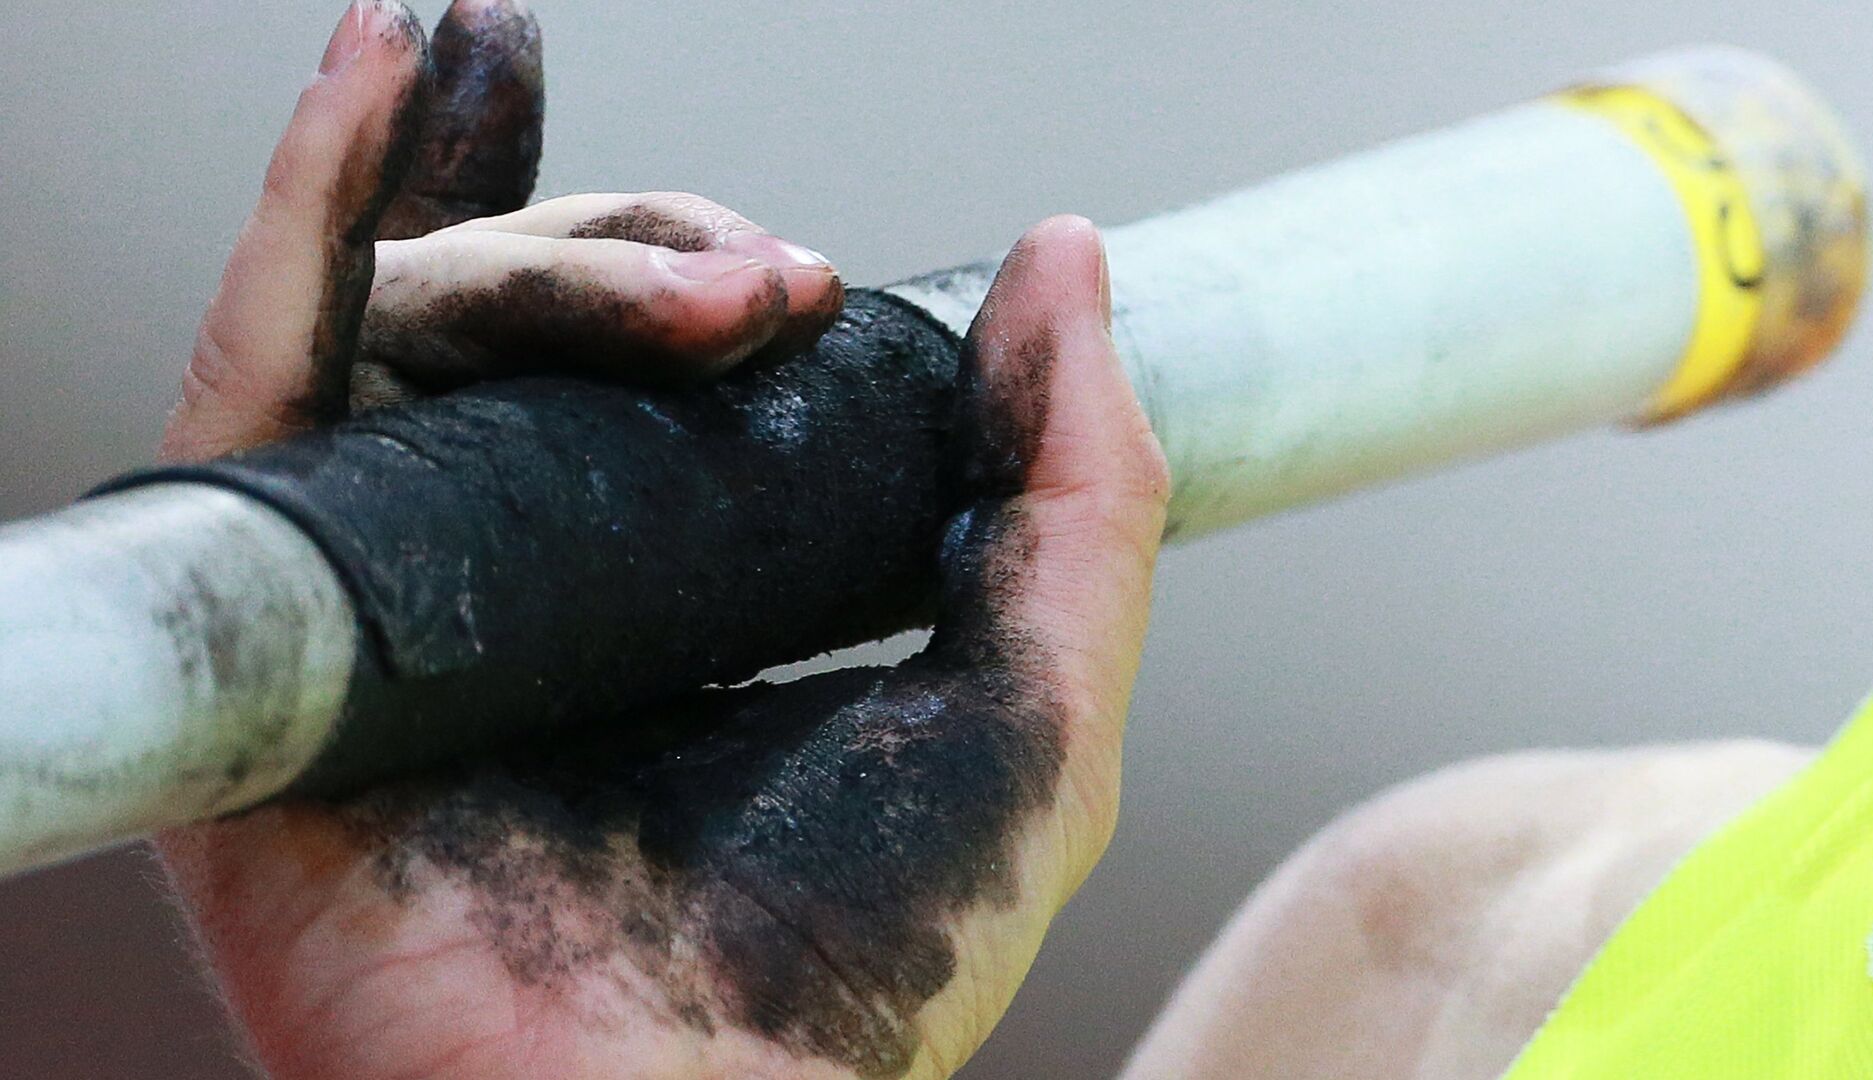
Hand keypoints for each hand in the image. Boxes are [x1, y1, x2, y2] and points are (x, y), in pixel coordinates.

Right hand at [156, 3, 1168, 1078]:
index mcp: (666, 586)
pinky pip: (264, 378)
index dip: (693, 268)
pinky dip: (313, 212)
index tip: (792, 269)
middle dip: (648, 259)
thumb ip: (1076, 492)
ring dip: (534, 236)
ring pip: (423, 328)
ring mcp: (387, 588)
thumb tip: (1061, 260)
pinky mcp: (277, 617)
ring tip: (679, 277)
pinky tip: (380, 71)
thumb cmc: (852, 966)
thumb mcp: (1031, 703)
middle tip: (764, 294)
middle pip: (541, 326)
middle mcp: (516, 571)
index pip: (653, 368)